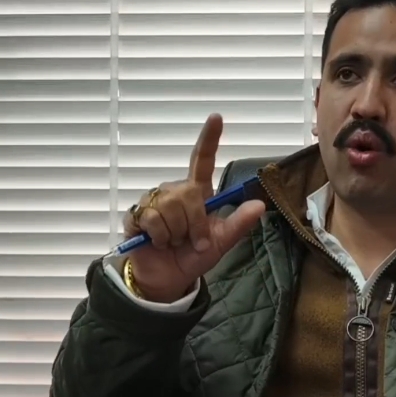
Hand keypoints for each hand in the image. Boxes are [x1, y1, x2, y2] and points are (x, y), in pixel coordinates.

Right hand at [123, 114, 265, 302]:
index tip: (216, 117)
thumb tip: (259, 205)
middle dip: (195, 223)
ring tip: (174, 242)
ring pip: (170, 208)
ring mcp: (154, 201)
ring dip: (177, 233)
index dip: (209, 139)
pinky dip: (160, 237)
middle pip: (188, 193)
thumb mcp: (222, 243)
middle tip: (193, 241)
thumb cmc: (194, 256)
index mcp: (197, 193)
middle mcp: (174, 191)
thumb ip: (238, 224)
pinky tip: (157, 242)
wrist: (169, 279)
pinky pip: (152, 219)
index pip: (202, 160)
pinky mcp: (136, 215)